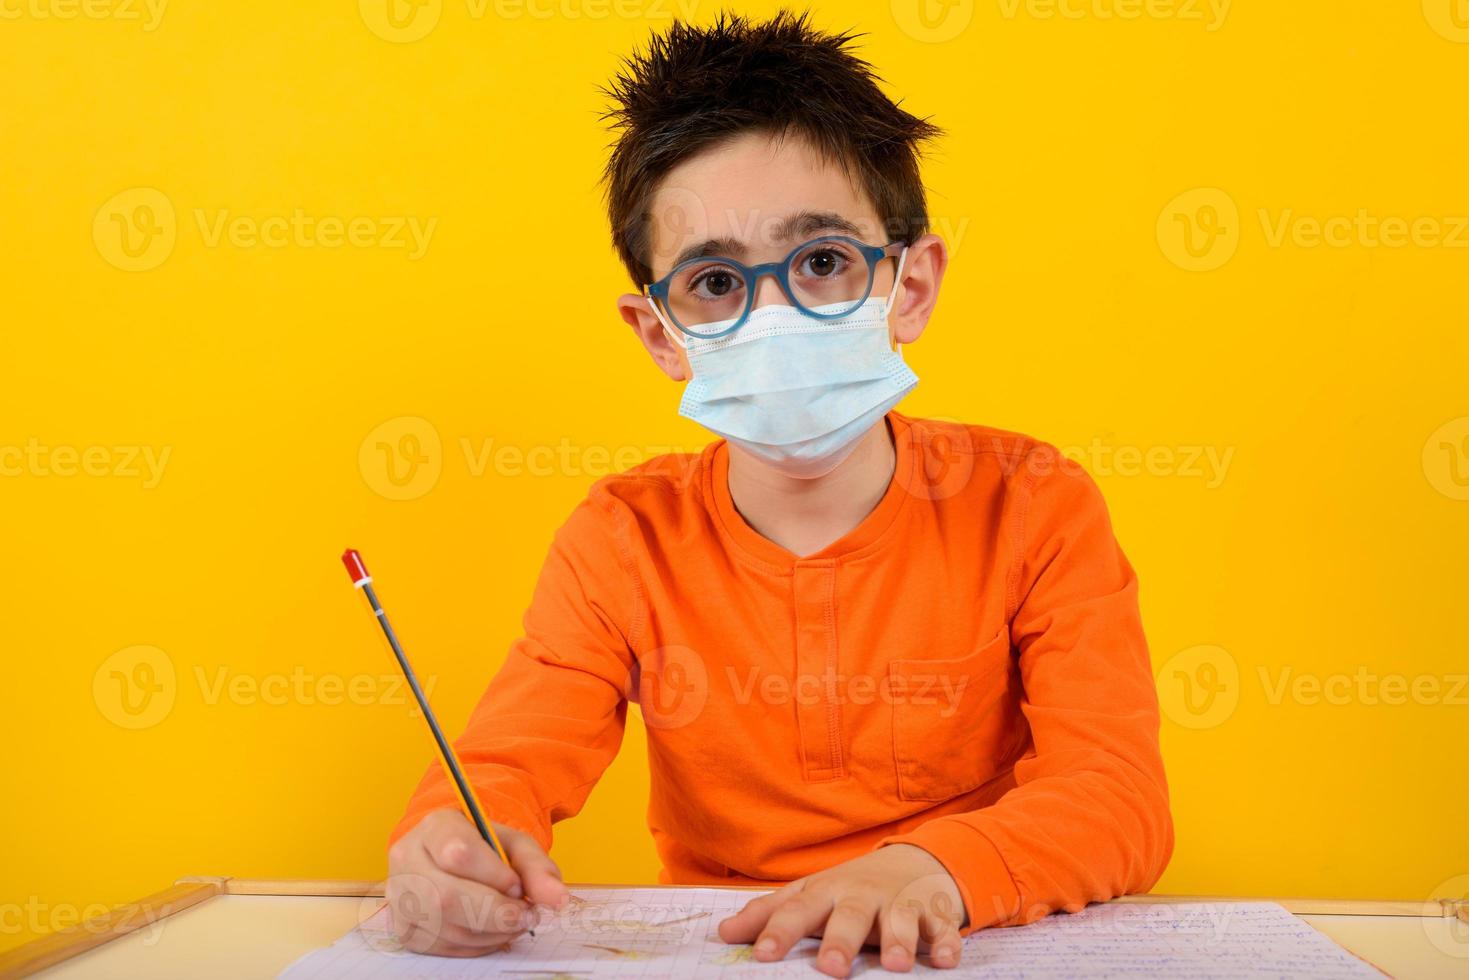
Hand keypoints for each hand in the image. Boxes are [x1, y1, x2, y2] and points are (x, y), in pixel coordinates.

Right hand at [385, 808, 569, 955]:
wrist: (454, 857)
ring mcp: (400, 895)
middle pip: (446, 897)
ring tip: (513, 922)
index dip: (494, 876)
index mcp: (435, 827)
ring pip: (443, 926)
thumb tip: (557, 900)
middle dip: (495, 913)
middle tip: (526, 915)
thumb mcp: (515, 845)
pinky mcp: (404, 927)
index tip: (517, 885)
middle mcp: (407, 858)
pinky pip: (441, 946)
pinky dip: (476, 945)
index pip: (458, 853)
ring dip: (490, 932)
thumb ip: (538, 868)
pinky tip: (492, 932)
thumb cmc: (486, 849)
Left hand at [717, 844, 965, 976]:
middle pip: (850, 916)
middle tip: (831, 967)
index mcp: (826, 892)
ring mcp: (900, 902)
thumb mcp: (810, 894)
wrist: (914, 862)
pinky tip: (946, 960)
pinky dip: (948, 941)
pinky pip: (944, 927)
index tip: (761, 954)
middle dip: (841, 940)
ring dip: (900, 940)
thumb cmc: (850, 888)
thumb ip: (769, 914)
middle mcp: (862, 896)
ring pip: (900, 920)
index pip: (798, 911)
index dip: (779, 933)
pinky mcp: (935, 912)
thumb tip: (722, 933)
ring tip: (896, 965)